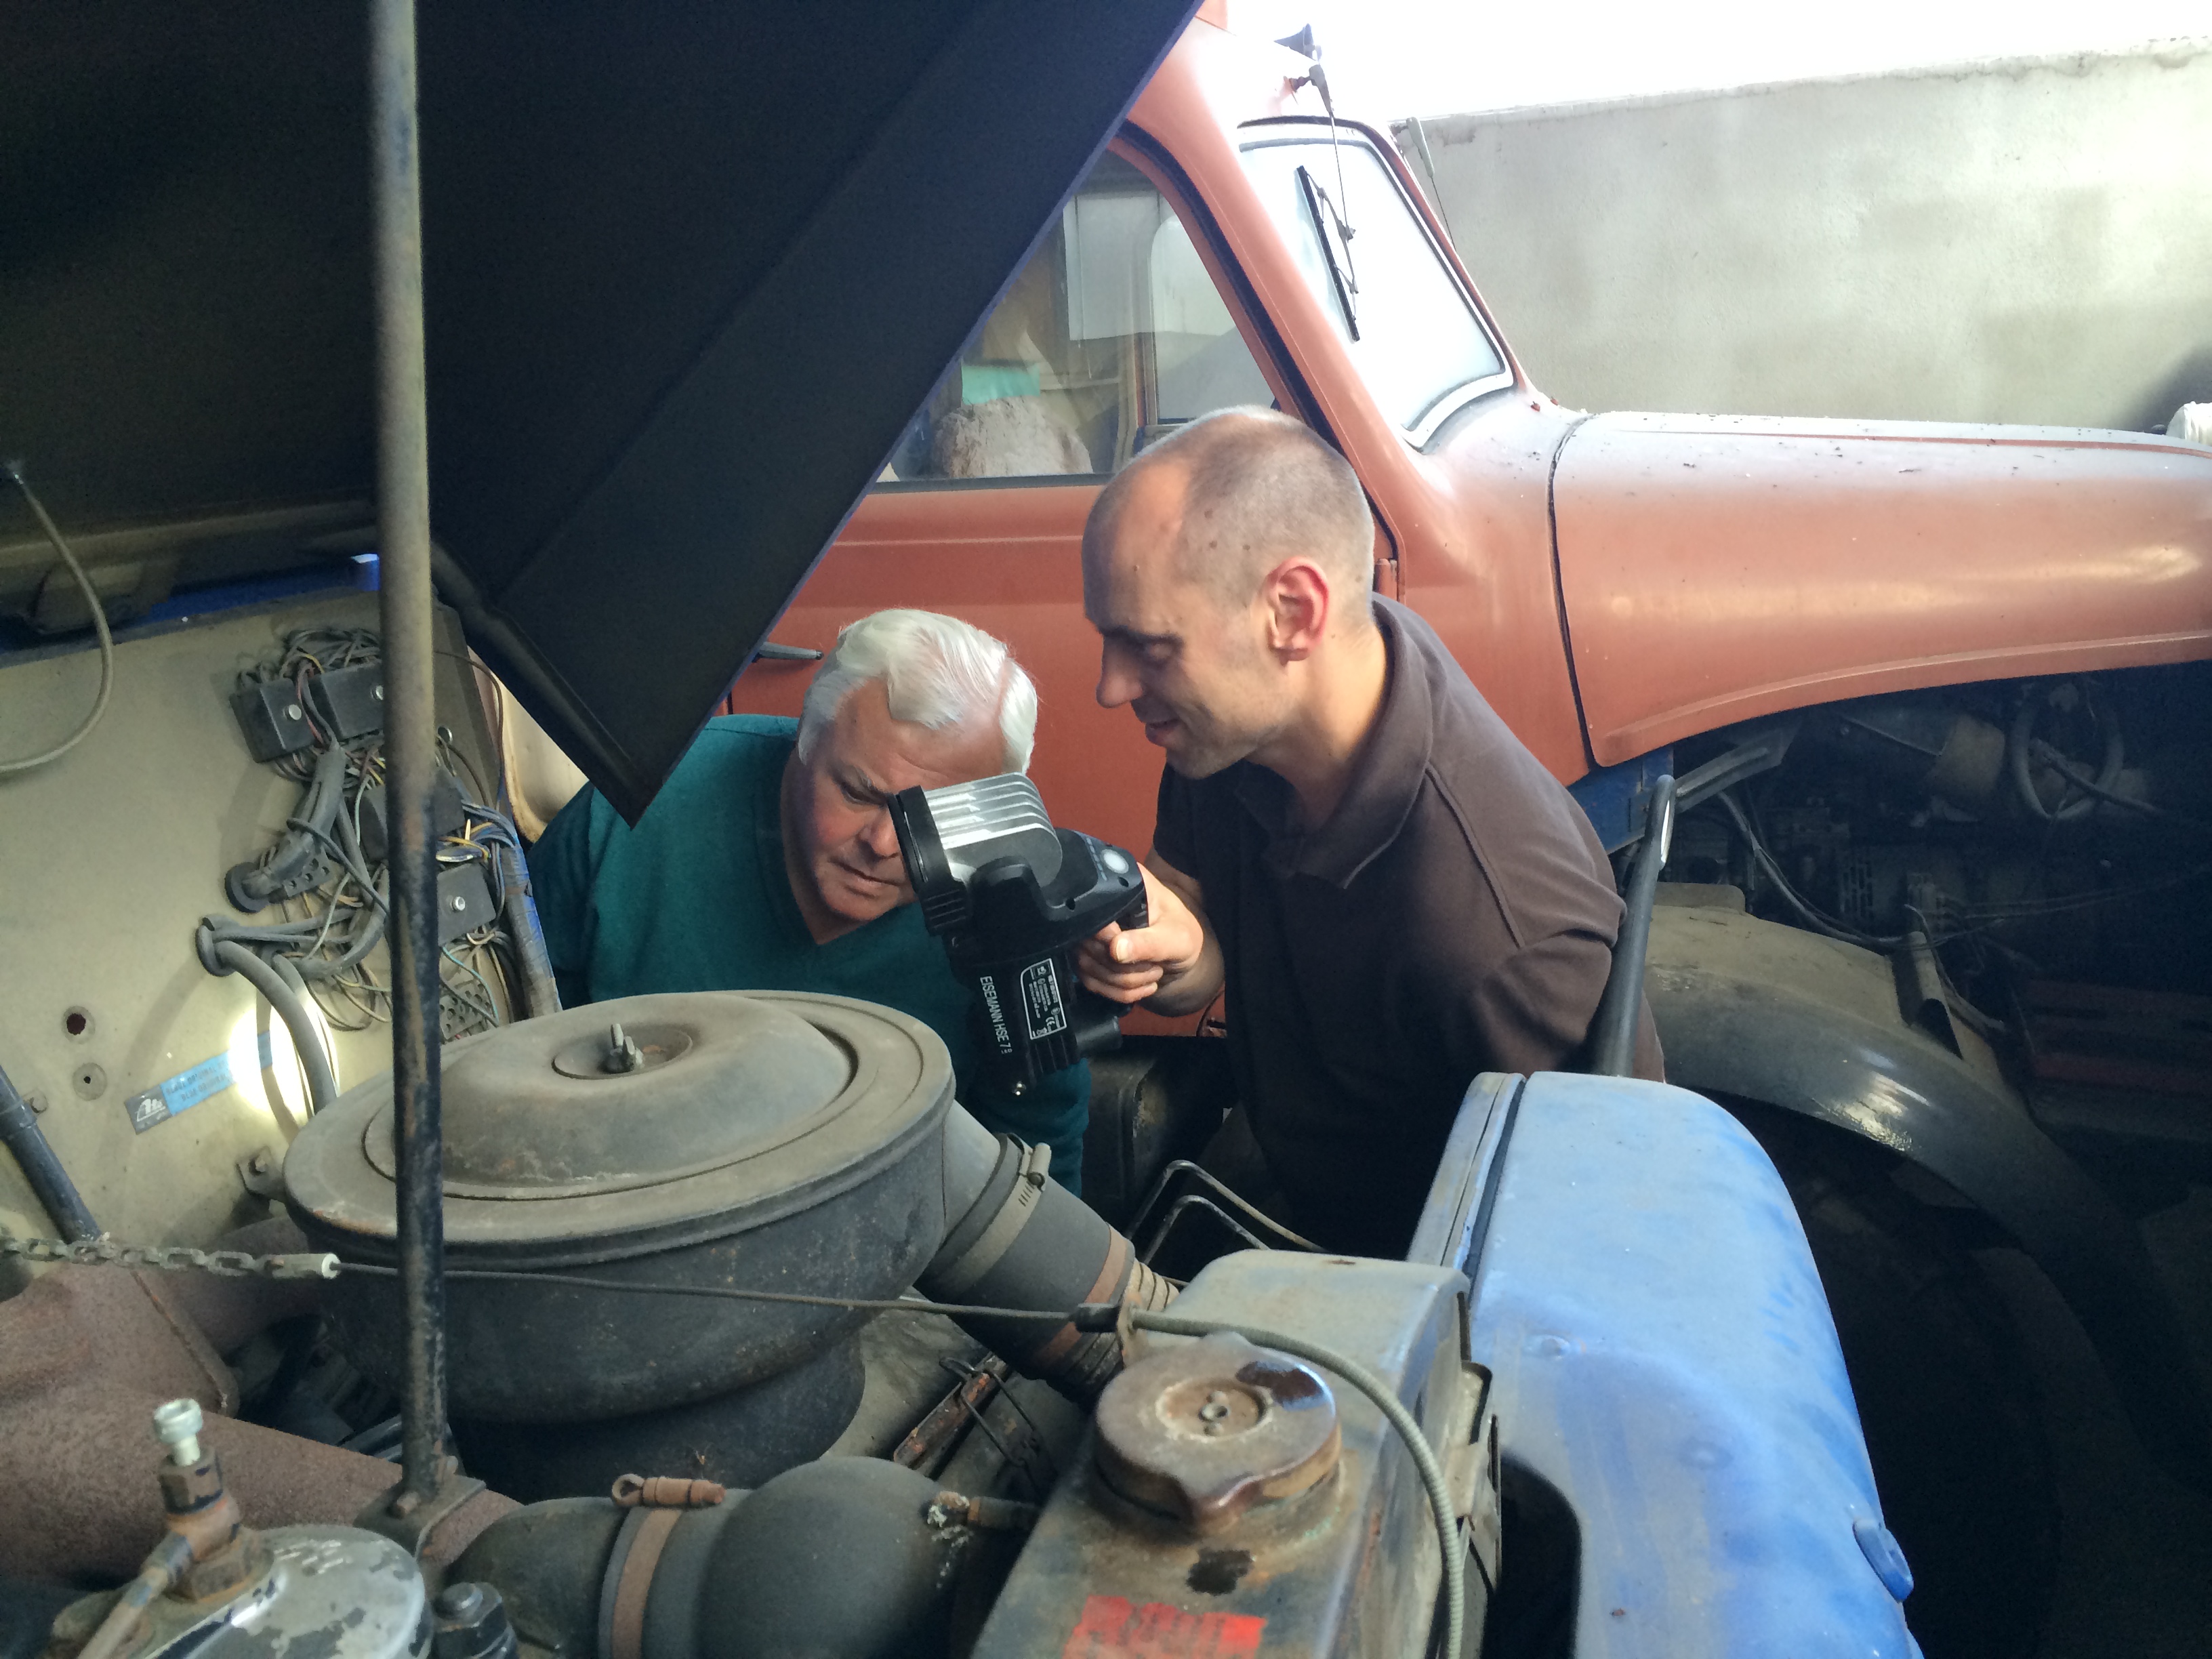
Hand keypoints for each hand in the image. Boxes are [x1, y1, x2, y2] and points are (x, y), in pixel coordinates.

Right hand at [1078, 862, 1208, 1005]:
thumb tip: (1116, 949)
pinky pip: (1092, 983)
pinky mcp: (1088, 958)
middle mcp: (1098, 906)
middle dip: (1125, 966)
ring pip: (1089, 968)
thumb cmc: (1182, 935)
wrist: (1181, 955)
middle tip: (1155, 963)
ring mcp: (1089, 934)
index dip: (1111, 937)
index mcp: (1122, 886)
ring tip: (1151, 971)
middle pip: (1089, 944)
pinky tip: (1141, 984)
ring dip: (1125, 981)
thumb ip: (1148, 942)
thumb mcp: (1175, 937)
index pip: (1094, 912)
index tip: (1136, 950)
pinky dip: (1119, 991)